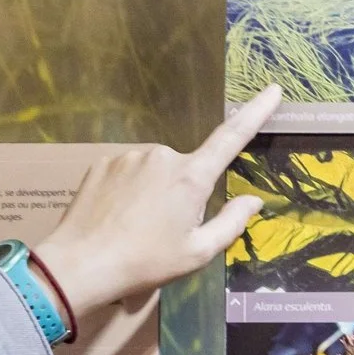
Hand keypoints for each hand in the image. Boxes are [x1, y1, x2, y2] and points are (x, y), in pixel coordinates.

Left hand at [31, 86, 282, 320]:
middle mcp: (162, 156)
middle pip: (186, 171)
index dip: (255, 112)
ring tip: (136, 230)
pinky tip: (117, 219)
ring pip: (155, 173)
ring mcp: (130, 156)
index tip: (273, 90)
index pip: (231, 137)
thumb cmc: (145, 263)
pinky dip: (128, 193)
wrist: (80, 264)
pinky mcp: (103, 163)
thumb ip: (231, 223)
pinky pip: (128, 174)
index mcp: (191, 177)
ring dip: (153, 194)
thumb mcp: (197, 253)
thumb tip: (254, 200)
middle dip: (183, 195)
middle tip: (164, 233)